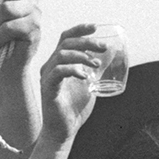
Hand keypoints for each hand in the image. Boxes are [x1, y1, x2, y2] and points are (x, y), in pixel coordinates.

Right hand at [37, 25, 103, 143]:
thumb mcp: (91, 82)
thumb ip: (98, 68)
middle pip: (66, 43)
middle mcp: (50, 66)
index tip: (95, 28)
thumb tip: (112, 52)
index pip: (66, 38)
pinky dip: (73, 70)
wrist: (64, 130)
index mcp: (59, 62)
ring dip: (82, 56)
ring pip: (62, 55)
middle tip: (103, 48)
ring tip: (96, 65)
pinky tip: (85, 76)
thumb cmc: (74, 108)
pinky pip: (59, 72)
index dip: (79, 30)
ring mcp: (47, 77)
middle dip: (86, 42)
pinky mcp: (48, 88)